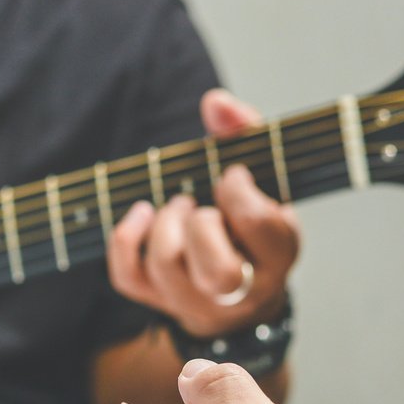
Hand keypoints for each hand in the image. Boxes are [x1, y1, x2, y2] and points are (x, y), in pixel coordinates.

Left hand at [106, 89, 298, 336]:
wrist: (242, 291)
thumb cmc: (251, 222)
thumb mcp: (265, 178)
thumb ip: (246, 131)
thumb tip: (215, 102)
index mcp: (278, 255)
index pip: (258, 224)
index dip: (238, 190)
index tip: (231, 176)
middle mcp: (241, 291)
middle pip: (218, 271)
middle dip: (202, 226)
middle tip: (200, 206)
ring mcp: (195, 301)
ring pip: (166, 266)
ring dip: (164, 224)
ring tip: (179, 207)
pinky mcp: (157, 301)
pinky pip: (127, 276)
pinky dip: (126, 238)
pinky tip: (142, 214)